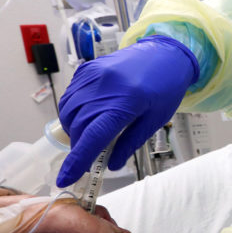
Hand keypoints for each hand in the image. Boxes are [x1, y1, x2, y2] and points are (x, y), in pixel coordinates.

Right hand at [57, 35, 198, 185]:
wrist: (165, 53)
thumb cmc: (165, 87)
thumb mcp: (155, 120)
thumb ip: (131, 142)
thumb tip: (112, 164)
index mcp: (124, 104)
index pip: (93, 138)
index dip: (77, 161)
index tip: (65, 179)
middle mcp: (103, 89)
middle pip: (78, 127)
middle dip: (79, 147)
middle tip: (90, 157)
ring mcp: (92, 76)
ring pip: (68, 112)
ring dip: (74, 129)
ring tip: (90, 135)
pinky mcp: (87, 70)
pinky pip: (70, 96)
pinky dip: (73, 111)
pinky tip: (87, 115)